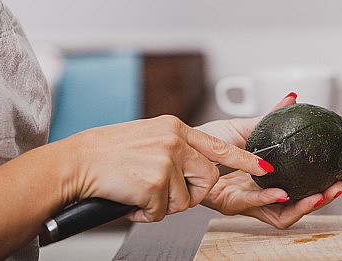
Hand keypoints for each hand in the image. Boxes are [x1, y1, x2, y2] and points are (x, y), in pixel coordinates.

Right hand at [62, 115, 272, 222]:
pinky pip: (163, 211)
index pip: (219, 144)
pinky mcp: (155, 182)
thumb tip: (197, 163)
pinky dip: (146, 213)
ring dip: (163, 205)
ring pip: (185, 200)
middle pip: (207, 179)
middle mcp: (174, 140)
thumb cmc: (109, 152)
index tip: (264, 166)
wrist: (77, 161)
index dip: (243, 159)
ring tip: (140, 192)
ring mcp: (166, 160)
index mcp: (175, 127)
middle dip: (191, 194)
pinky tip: (131, 199)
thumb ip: (175, 145)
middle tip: (165, 193)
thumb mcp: (150, 136)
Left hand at [196, 93, 341, 227]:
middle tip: (337, 187)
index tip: (338, 177)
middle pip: (294, 208)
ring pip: (280, 215)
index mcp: (264, 181)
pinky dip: (271, 199)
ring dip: (303, 205)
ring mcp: (244, 202)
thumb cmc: (207, 141)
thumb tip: (292, 98)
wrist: (182, 144)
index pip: (297, 192)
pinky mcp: (227, 203)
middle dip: (319, 200)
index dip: (319, 189)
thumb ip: (271, 119)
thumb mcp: (246, 127)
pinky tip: (284, 192)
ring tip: (320, 193)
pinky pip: (254, 205)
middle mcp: (256, 195)